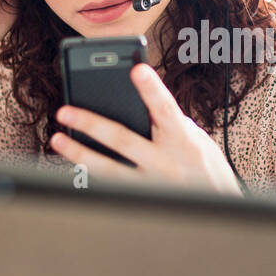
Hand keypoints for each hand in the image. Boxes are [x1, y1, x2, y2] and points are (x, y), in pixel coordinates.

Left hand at [49, 63, 242, 196]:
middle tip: (65, 111)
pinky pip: (110, 186)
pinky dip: (89, 175)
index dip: (152, 89)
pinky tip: (72, 163)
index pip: (167, 110)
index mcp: (183, 142)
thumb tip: (137, 105)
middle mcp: (166, 164)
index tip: (137, 69)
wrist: (218, 207)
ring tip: (58, 139)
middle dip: (91, 124)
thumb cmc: (206, 168)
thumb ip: (170, 123)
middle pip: (124, 139)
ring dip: (79, 153)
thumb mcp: (197, 140)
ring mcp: (151, 185)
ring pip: (109, 169)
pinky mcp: (141, 200)